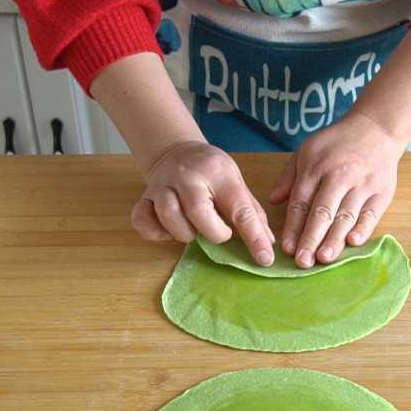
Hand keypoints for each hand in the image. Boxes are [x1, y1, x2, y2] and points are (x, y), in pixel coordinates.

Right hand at [131, 140, 275, 265]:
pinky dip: (156, 232)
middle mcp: (188, 176)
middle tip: (220, 233)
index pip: (239, 208)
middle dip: (214, 232)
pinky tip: (169, 230)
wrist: (176, 151)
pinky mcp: (144, 197)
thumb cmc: (212, 173)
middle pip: (198, 211)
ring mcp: (162, 185)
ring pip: (169, 217)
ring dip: (185, 233)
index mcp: (219, 173)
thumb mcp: (236, 183)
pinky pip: (143, 220)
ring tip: (194, 229)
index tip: (264, 258)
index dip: (253, 237)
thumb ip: (251, 212)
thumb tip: (267, 244)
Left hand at [269, 110, 403, 268]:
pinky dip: (363, 229)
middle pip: (322, 212)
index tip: (287, 248)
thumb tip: (272, 201)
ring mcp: (362, 184)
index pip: (301, 202)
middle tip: (302, 262)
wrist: (376, 128)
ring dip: (334, 239)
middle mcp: (338, 176)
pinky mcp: (381, 192)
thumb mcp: (306, 150)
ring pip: (346, 216)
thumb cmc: (337, 143)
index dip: (293, 227)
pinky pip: (371, 214)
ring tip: (323, 259)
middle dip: (311, 238)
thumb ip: (289, 176)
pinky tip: (352, 242)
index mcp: (315, 167)